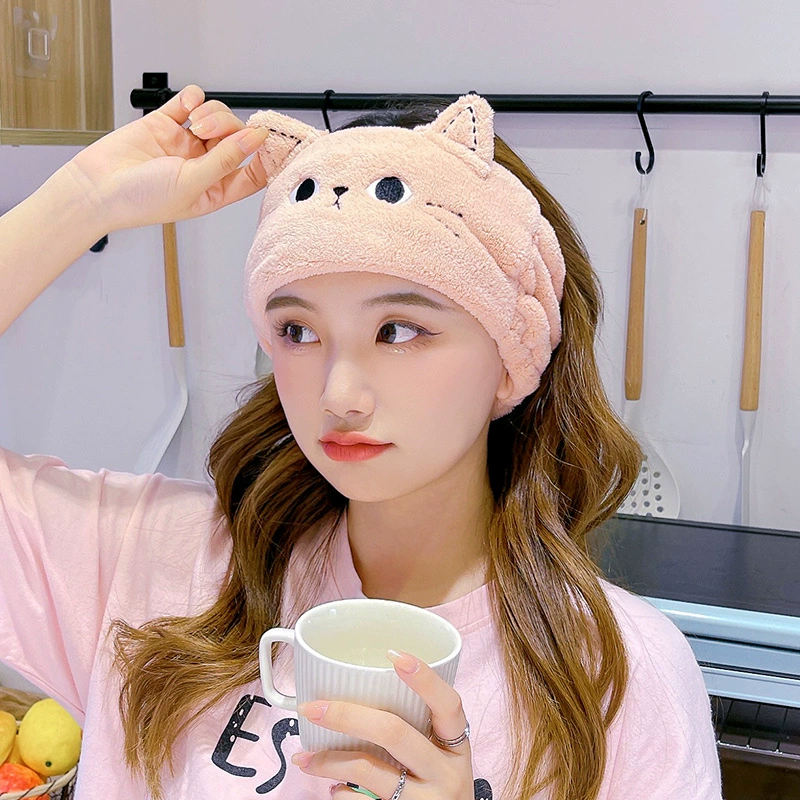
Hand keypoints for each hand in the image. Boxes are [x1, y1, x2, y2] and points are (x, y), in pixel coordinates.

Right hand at [61, 84, 268, 231]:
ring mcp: (185, 145)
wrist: (97, 187)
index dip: (264, 155)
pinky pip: (188, 103)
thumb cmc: (142, 200)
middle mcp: (203, 167)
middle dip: (229, 128)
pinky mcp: (165, 124)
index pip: (253, 173)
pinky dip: (193, 98)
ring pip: (215, 118)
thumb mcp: (193, 183)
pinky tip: (189, 104)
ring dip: (212, 113)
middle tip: (209, 131)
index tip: (268, 138)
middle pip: (235, 138)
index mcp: (215, 190)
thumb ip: (225, 160)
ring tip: (195, 122)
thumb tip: (255, 140)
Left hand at [291, 650, 473, 798]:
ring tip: (305, 758)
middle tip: (312, 708)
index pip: (449, 705)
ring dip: (329, 761)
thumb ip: (419, 732)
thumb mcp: (442, 761)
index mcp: (456, 747)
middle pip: (393, 732)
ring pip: (368, 769)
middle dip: (346, 716)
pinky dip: (341, 793)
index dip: (426, 679)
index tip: (395, 654)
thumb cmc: (438, 790)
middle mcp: (446, 774)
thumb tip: (361, 696)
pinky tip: (334, 788)